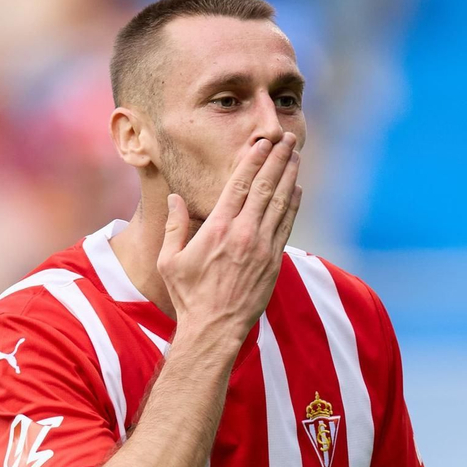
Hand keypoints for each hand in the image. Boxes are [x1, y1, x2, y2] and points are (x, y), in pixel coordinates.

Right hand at [157, 133, 302, 339]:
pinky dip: (293, 205)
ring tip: (297, 156)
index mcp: (217, 228)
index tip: (262, 142)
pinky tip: (297, 189)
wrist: (214, 329)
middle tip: (288, 138)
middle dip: (278, 159)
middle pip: (266, 187)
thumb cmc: (188, 296)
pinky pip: (286, 226)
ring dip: (290, 176)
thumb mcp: (169, 260)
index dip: (253, 160)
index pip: (240, 185)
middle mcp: (243, 233)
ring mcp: (262, 248)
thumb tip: (175, 199)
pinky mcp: (273, 262)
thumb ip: (174, 226)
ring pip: (280, 203)